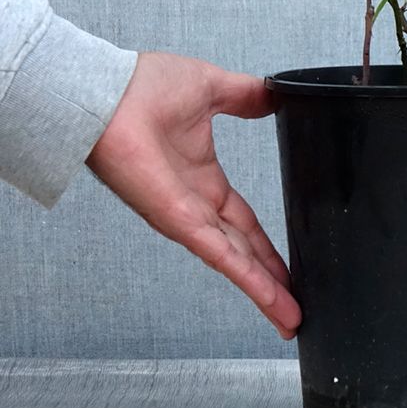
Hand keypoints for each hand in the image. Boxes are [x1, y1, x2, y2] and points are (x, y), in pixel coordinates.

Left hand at [86, 51, 300, 339]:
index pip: (244, 224)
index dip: (267, 247)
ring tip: (292, 319)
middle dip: (271, 282)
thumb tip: (275, 95)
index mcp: (203, 181)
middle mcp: (196, 207)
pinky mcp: (178, 220)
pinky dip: (247, 278)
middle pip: (243, 253)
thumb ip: (247, 95)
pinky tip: (271, 297)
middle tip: (297, 309)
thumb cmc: (142, 88)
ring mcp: (187, 218)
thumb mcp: (213, 88)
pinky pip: (220, 255)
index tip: (289, 266)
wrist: (108, 91)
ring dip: (265, 292)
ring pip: (235, 263)